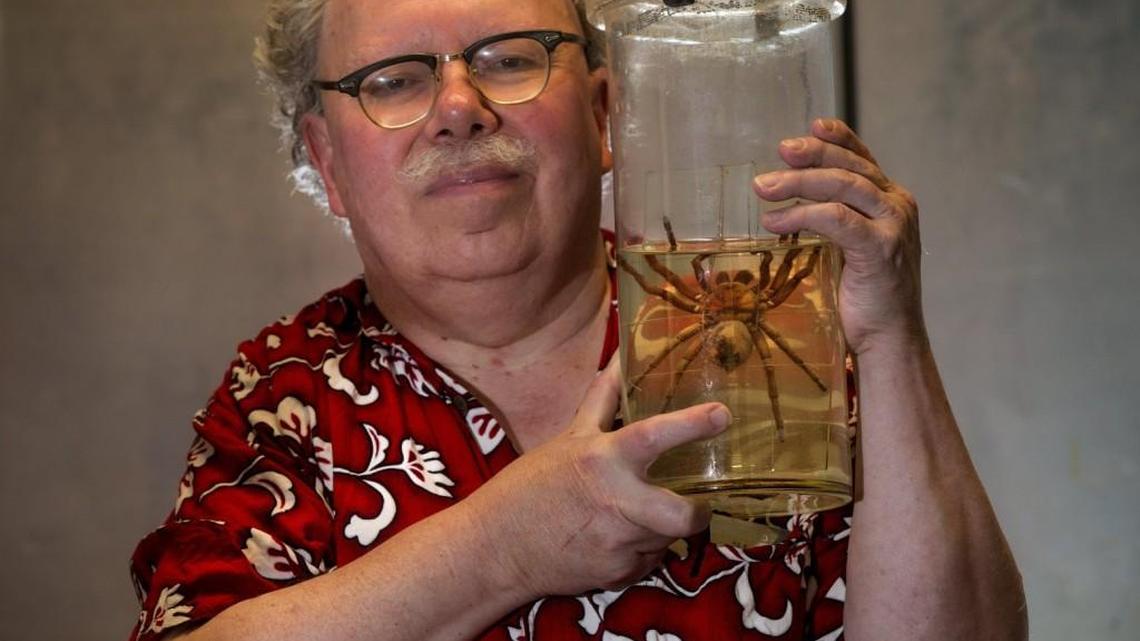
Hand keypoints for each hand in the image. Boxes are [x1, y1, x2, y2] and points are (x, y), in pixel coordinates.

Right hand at [474, 357, 729, 596]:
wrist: (496, 547)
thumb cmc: (531, 485)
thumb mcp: (569, 437)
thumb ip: (602, 398)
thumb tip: (621, 355)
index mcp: (602, 459)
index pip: (655, 435)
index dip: (693, 424)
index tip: (722, 415)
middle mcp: (615, 502)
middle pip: (683, 516)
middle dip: (699, 513)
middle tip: (698, 504)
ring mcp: (617, 544)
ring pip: (666, 538)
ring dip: (658, 529)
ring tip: (630, 517)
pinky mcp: (615, 575)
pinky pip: (646, 562)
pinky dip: (638, 551)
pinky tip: (610, 540)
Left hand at [753, 118, 924, 354]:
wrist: (887, 339)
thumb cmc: (861, 297)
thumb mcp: (846, 248)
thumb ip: (832, 221)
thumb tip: (783, 203)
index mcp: (890, 200)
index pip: (862, 158)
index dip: (836, 138)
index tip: (809, 127)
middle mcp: (897, 205)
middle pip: (849, 166)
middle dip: (809, 157)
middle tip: (776, 156)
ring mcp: (893, 225)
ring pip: (842, 187)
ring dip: (798, 184)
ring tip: (763, 189)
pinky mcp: (881, 249)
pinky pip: (838, 219)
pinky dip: (804, 216)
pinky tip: (776, 223)